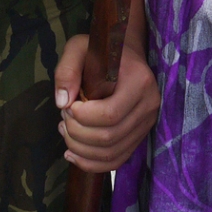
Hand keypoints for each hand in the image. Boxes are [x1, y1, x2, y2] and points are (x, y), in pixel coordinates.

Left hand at [53, 34, 159, 172]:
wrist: (125, 55)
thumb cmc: (102, 50)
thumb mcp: (79, 48)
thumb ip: (67, 70)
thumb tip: (62, 102)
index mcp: (139, 81)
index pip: (110, 114)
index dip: (83, 118)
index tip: (67, 106)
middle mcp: (149, 105)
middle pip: (110, 137)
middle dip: (78, 134)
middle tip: (63, 119)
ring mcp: (147, 123)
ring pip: (112, 153)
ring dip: (82, 150)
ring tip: (65, 132)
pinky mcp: (140, 135)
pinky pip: (118, 160)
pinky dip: (93, 163)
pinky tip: (73, 154)